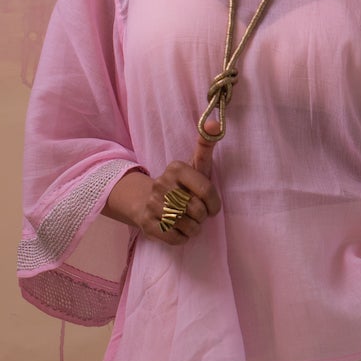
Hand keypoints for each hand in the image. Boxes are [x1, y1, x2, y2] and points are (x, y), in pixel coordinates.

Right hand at [104, 139, 221, 244]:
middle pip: (197, 210)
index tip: (212, 206)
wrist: (146, 201)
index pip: (206, 190)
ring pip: (187, 226)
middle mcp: (161, 184)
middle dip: (202, 217)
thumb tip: (214, 123)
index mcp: (176, 168)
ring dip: (193, 228)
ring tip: (189, 222)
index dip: (214, 203)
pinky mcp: (146, 223)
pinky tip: (179, 229)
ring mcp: (152, 204)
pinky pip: (175, 237)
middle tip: (197, 214)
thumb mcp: (196, 164)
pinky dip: (182, 237)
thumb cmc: (182, 185)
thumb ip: (206, 144)